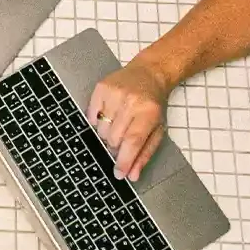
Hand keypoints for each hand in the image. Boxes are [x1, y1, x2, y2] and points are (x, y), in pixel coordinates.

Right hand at [86, 59, 173, 181]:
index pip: (132, 141)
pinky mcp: (101, 88)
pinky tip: (108, 115)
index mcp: (148, 113)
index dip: (124, 160)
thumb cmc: (154, 105)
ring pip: (101, 129)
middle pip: (114, 138)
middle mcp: (131, 101)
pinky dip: (97, 121)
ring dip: (107, 134)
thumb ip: (145, 154)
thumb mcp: (157, 129)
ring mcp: (114, 93)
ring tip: (118, 124)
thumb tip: (132, 175)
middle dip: (116, 146)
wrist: (149, 73)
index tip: (119, 174)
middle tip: (123, 139)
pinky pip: (91, 116)